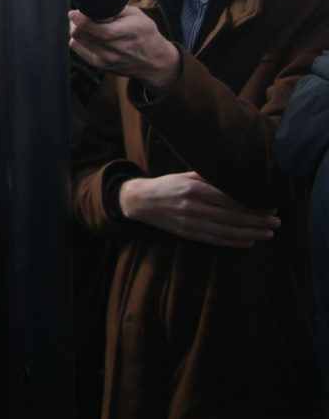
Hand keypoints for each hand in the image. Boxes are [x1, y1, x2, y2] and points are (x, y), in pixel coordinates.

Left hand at [68, 7, 182, 91]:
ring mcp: (106, 59)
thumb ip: (116, 9)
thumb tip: (95, 3)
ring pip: (77, 41)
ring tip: (83, 25)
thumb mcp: (138, 16)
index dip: (79, 18)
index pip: (94, 27)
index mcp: (127, 32)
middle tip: (78, 16)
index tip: (74, 12)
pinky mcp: (101, 66)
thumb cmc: (147, 36)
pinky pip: (79, 51)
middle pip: (81, 34)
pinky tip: (86, 36)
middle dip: (76, 22)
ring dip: (77, 31)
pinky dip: (79, 41)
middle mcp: (115, 48)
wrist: (155, 62)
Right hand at [117, 171, 277, 246]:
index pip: (231, 199)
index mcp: (195, 189)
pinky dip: (234, 242)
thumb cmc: (169, 185)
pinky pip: (215, 240)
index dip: (253, 204)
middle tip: (276, 222)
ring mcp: (190, 222)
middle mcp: (193, 207)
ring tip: (268, 234)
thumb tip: (241, 181)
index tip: (271, 206)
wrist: (141, 201)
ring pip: (227, 231)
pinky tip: (249, 242)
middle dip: (258, 221)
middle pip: (233, 216)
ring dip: (251, 234)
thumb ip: (212, 179)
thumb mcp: (188, 176)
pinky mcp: (187, 234)